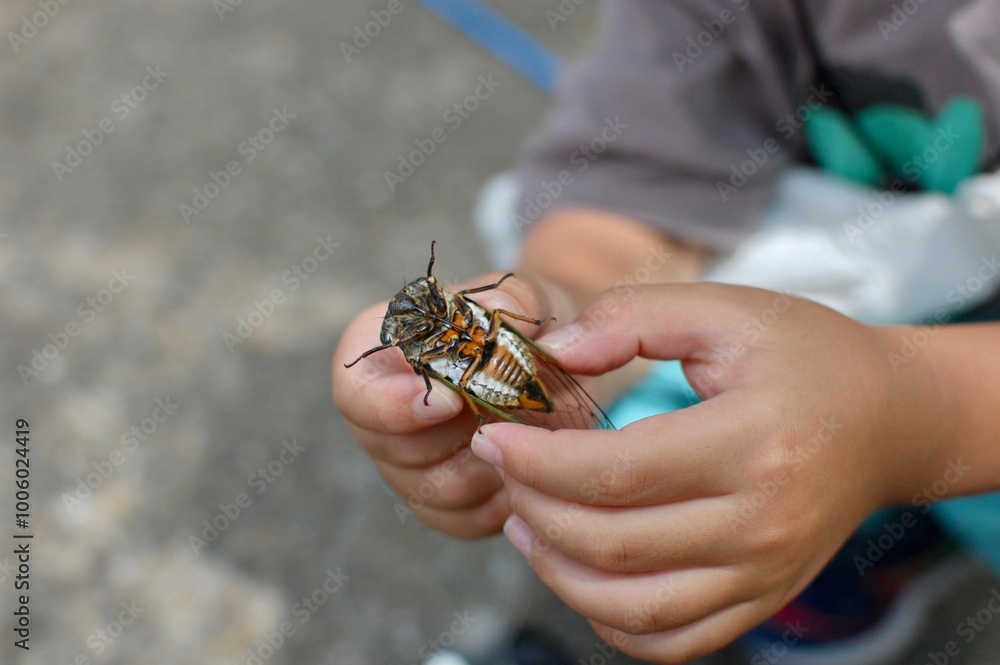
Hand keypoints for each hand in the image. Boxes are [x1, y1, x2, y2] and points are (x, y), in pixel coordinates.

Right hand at [331, 271, 574, 537]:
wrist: (550, 364)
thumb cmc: (522, 324)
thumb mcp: (521, 297)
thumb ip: (512, 303)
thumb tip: (506, 325)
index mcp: (379, 353)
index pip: (356, 392)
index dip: (395, 405)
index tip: (452, 400)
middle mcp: (379, 416)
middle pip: (395, 449)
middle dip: (460, 434)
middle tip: (516, 409)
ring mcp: (405, 467)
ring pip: (435, 489)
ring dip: (490, 464)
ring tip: (531, 428)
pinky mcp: (441, 506)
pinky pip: (465, 519)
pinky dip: (503, 495)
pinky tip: (532, 463)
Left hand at [469, 283, 950, 661]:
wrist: (888, 419)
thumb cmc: (805, 356)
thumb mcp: (724, 310)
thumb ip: (633, 317)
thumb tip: (552, 352)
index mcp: (752, 442)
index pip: (617, 472)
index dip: (539, 460)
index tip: (496, 435)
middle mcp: (761, 524)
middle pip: (614, 544)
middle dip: (534, 507)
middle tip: (504, 468)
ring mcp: (764, 574)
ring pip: (634, 608)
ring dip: (558, 573)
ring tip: (522, 522)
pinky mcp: (761, 599)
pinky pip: (673, 641)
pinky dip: (611, 620)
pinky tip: (579, 572)